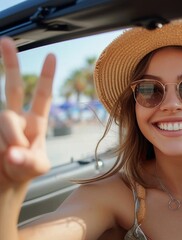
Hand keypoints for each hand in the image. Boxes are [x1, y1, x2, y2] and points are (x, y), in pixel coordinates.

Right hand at [0, 37, 55, 187]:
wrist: (6, 183)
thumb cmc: (26, 171)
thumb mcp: (37, 168)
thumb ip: (29, 161)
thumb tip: (12, 153)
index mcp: (36, 122)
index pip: (43, 96)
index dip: (47, 76)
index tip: (52, 56)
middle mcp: (17, 118)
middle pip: (13, 87)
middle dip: (11, 64)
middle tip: (6, 42)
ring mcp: (1, 124)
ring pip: (5, 119)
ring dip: (10, 138)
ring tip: (11, 157)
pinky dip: (1, 143)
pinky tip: (3, 152)